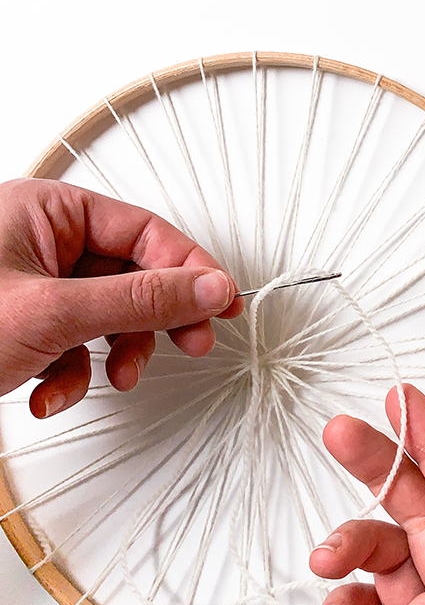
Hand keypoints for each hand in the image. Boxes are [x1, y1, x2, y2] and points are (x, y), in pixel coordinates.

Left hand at [0, 178, 242, 416]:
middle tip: (192, 340)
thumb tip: (206, 288)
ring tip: (117, 376)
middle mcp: (41, 242)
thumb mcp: (54, 312)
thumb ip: (138, 300)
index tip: (221, 300)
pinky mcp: (24, 327)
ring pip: (106, 317)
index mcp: (46, 211)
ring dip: (115, 355)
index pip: (142, 230)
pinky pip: (72, 346)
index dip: (188, 267)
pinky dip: (71, 376)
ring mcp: (32, 287)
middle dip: (154, 320)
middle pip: (131, 275)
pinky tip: (52, 393)